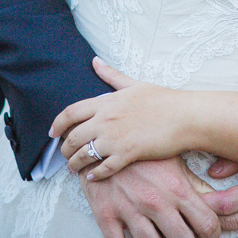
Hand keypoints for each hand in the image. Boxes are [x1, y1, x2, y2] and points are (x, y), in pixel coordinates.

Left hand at [52, 59, 186, 177]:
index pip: (71, 112)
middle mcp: (106, 120)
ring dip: (75, 163)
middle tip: (64, 154)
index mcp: (106, 102)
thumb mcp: (134, 84)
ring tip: (74, 167)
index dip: (57, 124)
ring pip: (84, 155)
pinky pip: (103, 169)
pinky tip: (92, 176)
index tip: (52, 133)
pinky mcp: (126, 154)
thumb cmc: (163, 99)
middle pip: (73, 137)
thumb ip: (112, 75)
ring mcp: (115, 138)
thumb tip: (95, 61)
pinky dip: (94, 174)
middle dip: (64, 148)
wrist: (184, 116)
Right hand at [77, 156, 220, 237]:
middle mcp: (155, 201)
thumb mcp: (173, 159)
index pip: (207, 223)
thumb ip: (195, 183)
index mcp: (176, 186)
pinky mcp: (106, 215)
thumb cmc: (142, 150)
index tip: (207, 233)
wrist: (102, 139)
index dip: (212, 234)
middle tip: (180, 235)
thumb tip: (217, 201)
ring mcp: (129, 209)